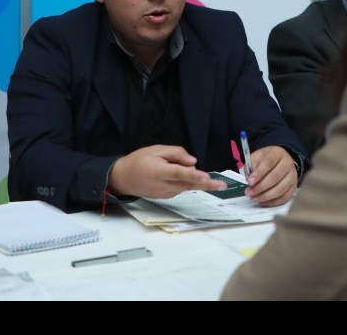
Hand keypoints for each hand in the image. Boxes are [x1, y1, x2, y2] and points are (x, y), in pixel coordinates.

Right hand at [108, 145, 226, 198]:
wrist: (124, 179)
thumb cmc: (139, 161)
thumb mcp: (155, 150)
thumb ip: (176, 153)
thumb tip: (193, 162)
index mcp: (159, 172)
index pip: (180, 174)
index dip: (194, 176)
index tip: (206, 178)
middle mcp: (164, 186)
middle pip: (189, 184)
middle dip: (206, 184)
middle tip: (222, 185)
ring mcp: (167, 193)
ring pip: (187, 184)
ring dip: (192, 177)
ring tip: (176, 165)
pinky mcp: (168, 196)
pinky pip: (183, 186)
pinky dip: (185, 179)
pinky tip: (175, 172)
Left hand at [245, 146, 297, 206]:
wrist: (282, 161)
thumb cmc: (267, 159)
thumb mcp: (257, 157)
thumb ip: (251, 166)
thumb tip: (248, 179)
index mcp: (277, 154)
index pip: (269, 162)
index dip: (259, 173)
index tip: (249, 182)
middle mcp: (288, 164)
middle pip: (275, 177)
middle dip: (260, 187)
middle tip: (248, 193)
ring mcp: (293, 176)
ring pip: (280, 189)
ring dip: (265, 196)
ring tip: (254, 198)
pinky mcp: (294, 187)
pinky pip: (284, 197)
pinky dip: (272, 202)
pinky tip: (262, 202)